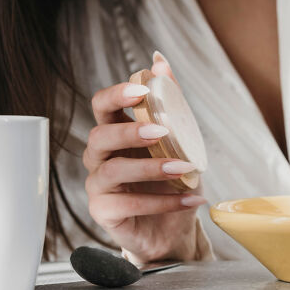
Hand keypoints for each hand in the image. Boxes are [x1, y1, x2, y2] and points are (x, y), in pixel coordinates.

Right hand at [83, 59, 206, 263]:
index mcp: (117, 133)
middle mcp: (101, 157)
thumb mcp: (180, 141)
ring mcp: (99, 186)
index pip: (102, 106)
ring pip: (112, 170)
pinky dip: (163, 201)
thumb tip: (159, 61)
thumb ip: (169, 102)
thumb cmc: (172, 181)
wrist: (174, 227)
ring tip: (185, 169)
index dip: (116, 95)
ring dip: (151, 168)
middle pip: (99, 135)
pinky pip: (127, 204)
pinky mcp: (105, 213)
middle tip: (161, 132)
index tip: (142, 90)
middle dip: (129, 131)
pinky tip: (191, 198)